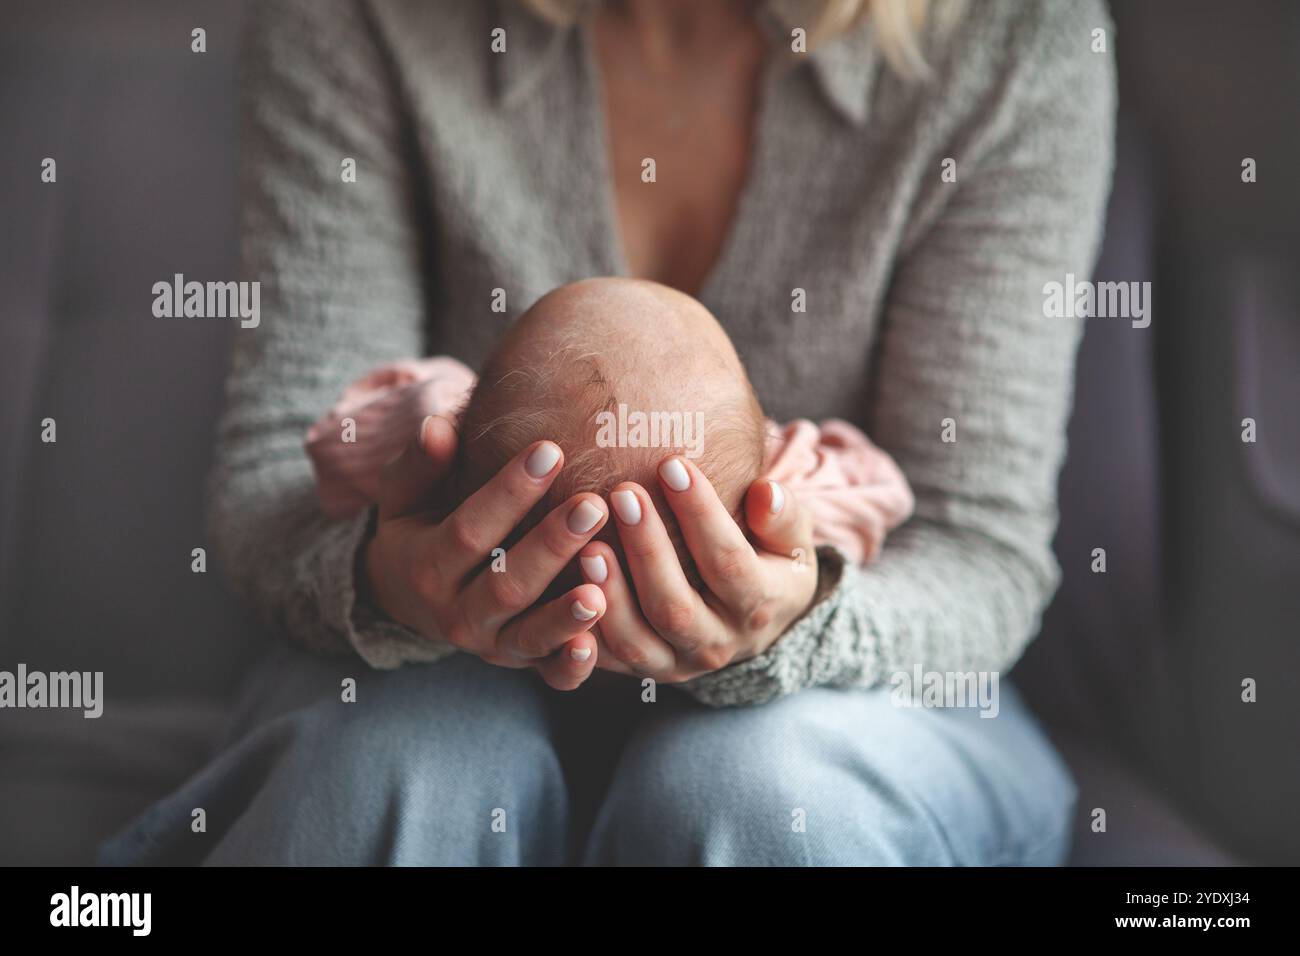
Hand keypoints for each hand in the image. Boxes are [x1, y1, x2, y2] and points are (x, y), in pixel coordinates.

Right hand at [363, 415, 608, 689]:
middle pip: (507, 584)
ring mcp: (493, 644)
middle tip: (595, 503)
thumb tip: (438, 427)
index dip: (509, 493)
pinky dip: (571, 665)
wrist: (408, 598)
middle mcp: (458, 613)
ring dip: (565, 614)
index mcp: (429, 566)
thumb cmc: (421, 526)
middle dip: (552, 545)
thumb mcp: (405, 495)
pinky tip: (596, 645)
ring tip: (600, 588)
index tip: (550, 450)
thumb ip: (419, 464)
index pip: (471, 529)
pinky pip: (549, 676)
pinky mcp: (523, 664)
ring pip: (530, 634)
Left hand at [579, 456, 817, 681]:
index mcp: (760, 606)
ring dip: (610, 594)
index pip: (728, 561)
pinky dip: (582, 632)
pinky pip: (607, 660)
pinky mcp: (641, 672)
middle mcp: (718, 643)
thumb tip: (765, 493)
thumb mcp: (791, 539)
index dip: (700, 514)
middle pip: (675, 605)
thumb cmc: (768, 560)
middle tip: (621, 493)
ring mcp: (676, 664)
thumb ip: (783, 516)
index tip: (672, 464)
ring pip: (636, 641)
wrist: (754, 620)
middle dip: (646, 549)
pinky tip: (561, 591)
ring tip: (588, 545)